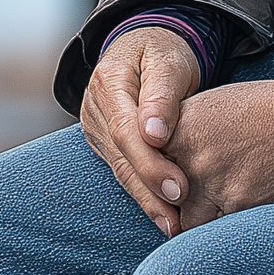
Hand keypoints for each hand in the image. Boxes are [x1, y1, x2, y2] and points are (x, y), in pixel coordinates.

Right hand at [81, 27, 201, 234]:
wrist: (145, 47)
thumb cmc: (164, 52)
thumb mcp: (168, 62)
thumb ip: (162, 96)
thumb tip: (154, 134)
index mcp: (108, 82)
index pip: (125, 129)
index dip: (150, 161)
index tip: (178, 186)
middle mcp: (95, 107)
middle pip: (121, 155)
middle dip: (149, 189)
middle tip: (177, 218)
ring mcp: (96, 126)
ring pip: (120, 169)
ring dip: (146, 200)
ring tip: (172, 227)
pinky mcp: (105, 142)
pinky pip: (123, 170)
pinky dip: (143, 193)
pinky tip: (163, 215)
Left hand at [170, 76, 273, 227]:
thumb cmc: (269, 108)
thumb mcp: (215, 104)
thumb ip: (183, 131)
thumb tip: (162, 154)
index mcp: (181, 128)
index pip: (147, 165)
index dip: (155, 177)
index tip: (164, 184)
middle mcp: (190, 158)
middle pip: (162, 198)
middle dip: (173, 204)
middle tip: (183, 206)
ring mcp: (214, 185)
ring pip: (188, 222)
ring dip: (199, 220)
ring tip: (215, 210)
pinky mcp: (239, 206)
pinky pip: (220, 229)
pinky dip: (227, 225)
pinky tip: (241, 212)